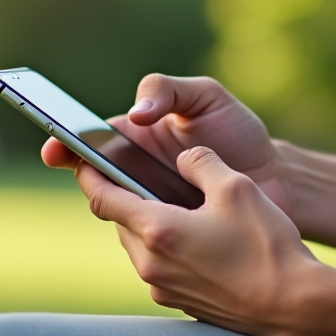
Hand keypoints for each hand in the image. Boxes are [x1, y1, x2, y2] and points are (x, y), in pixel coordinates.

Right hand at [42, 74, 291, 215]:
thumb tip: (136, 112)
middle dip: (92, 182)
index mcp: (134, 140)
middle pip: (97, 184)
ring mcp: (151, 211)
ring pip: (119, 217)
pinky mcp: (169, 240)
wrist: (279, 179)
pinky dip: (150, 237)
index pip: (88, 143)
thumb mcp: (207, 97)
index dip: (64, 146)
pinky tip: (169, 227)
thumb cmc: (240, 133)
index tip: (56, 149)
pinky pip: (147, 244)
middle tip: (103, 177)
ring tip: (149, 200)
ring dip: (124, 212)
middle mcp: (134, 177)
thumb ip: (168, 90)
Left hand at [75, 145, 322, 335]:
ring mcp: (163, 289)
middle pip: (120, 222)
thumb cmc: (268, 246)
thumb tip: (183, 157)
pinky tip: (202, 242)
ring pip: (140, 246)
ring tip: (183, 210)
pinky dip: (169, 249)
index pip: (101, 197)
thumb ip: (201, 162)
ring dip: (150, 225)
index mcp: (157, 230)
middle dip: (127, 198)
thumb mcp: (237, 187)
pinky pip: (160, 268)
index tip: (83, 159)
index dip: (88, 174)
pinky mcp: (180, 305)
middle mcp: (150, 264)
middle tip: (146, 179)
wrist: (296, 306)